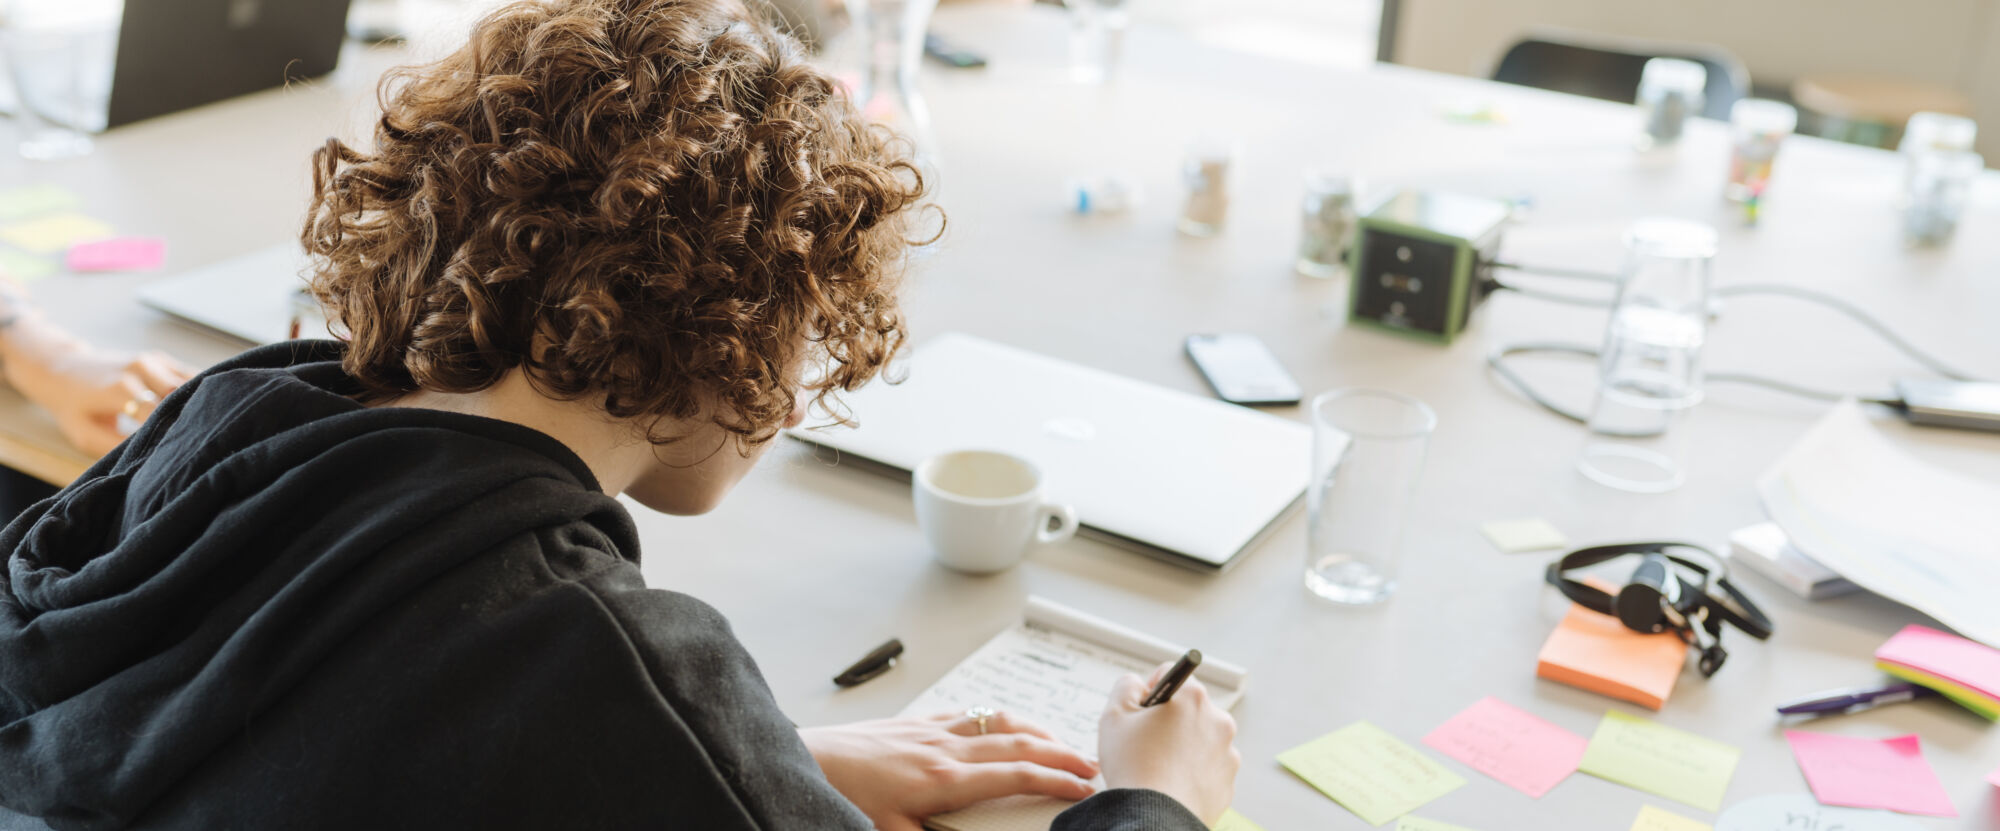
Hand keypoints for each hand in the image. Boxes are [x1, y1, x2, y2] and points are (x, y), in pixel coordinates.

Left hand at [4, 339, 192, 456]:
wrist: (61, 367)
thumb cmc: (72, 406)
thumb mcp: (84, 433)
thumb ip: (116, 447)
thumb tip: (148, 460)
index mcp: (121, 389)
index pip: (159, 413)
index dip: (171, 432)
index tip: (179, 452)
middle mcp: (141, 369)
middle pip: (180, 395)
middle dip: (191, 417)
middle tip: (200, 441)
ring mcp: (153, 360)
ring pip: (191, 382)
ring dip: (199, 403)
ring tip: (208, 424)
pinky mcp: (160, 358)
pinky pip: (190, 375)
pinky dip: (199, 390)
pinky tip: (205, 406)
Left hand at [800, 712, 1099, 830]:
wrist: (806, 762)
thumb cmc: (844, 798)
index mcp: (944, 780)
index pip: (1015, 775)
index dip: (1055, 779)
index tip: (1084, 786)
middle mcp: (943, 747)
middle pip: (1017, 742)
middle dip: (1059, 752)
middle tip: (1089, 764)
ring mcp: (930, 730)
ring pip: (997, 720)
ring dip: (1034, 729)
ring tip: (1058, 742)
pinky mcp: (914, 723)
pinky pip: (967, 713)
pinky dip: (994, 718)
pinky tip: (1000, 723)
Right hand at [1095, 662, 1240, 825]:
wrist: (1154, 817)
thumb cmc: (1133, 766)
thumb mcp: (1114, 715)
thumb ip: (1126, 686)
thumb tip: (1138, 685)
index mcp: (1193, 698)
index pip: (1172, 676)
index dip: (1151, 693)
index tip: (1142, 713)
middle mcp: (1218, 720)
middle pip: (1189, 709)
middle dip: (1169, 721)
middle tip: (1147, 744)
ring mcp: (1227, 753)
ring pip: (1200, 739)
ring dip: (1183, 746)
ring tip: (1159, 768)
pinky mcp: (1228, 781)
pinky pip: (1207, 768)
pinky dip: (1192, 772)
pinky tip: (1171, 783)